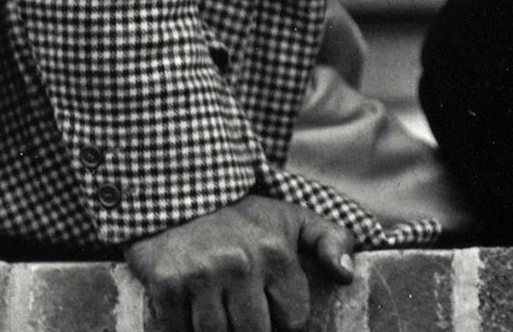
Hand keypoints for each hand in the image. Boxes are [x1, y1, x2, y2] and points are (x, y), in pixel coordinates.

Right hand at [124, 194, 352, 331]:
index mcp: (277, 253)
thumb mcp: (295, 219)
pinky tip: (190, 315)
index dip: (285, 322)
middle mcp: (241, 265)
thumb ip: (332, 240)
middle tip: (245, 316)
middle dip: (252, 330)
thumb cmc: (245, 217)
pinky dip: (182, 329)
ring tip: (222, 316)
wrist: (182, 194)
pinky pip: (177, 329)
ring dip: (219, 331)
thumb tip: (346, 275)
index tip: (274, 312)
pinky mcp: (166, 284)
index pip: (292, 319)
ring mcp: (201, 276)